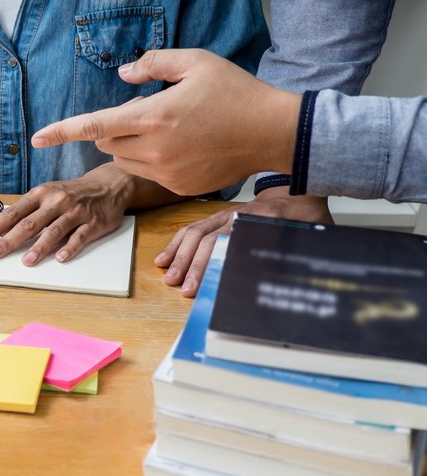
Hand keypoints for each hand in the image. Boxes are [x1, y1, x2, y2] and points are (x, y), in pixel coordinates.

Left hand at [0, 164, 133, 265]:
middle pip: (29, 224)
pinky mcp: (93, 223)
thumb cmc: (71, 193)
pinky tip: (61, 258)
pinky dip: (70, 247)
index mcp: (41, 194)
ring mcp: (75, 212)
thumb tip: (3, 229)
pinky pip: (80, 237)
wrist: (108, 185)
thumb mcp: (47, 194)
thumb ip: (28, 210)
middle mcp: (56, 202)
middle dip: (9, 240)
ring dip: (39, 247)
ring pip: (54, 231)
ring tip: (26, 261)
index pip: (14, 213)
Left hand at [30, 49, 301, 194]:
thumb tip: (122, 75)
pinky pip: (147, 172)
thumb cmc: (234, 91)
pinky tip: (184, 145)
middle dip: (114, 126)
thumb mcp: (195, 61)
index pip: (93, 125)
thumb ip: (152, 63)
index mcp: (152, 116)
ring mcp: (165, 172)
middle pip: (106, 141)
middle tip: (150, 110)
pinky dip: (153, 159)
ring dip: (131, 143)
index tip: (37, 138)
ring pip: (124, 158)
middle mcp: (154, 149)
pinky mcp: (177, 187)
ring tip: (169, 127)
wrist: (272, 132)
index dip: (61, 131)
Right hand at [157, 188, 332, 296]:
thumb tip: (294, 280)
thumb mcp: (313, 232)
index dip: (215, 263)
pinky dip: (175, 245)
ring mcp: (224, 214)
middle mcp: (238, 215)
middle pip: (208, 239)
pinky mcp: (217, 215)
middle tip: (183, 288)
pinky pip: (190, 228)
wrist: (300, 187)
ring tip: (168, 278)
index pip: (232, 242)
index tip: (204, 285)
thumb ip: (301, 252)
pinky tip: (163, 260)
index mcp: (262, 219)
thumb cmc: (306, 216)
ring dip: (180, 257)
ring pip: (194, 233)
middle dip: (193, 265)